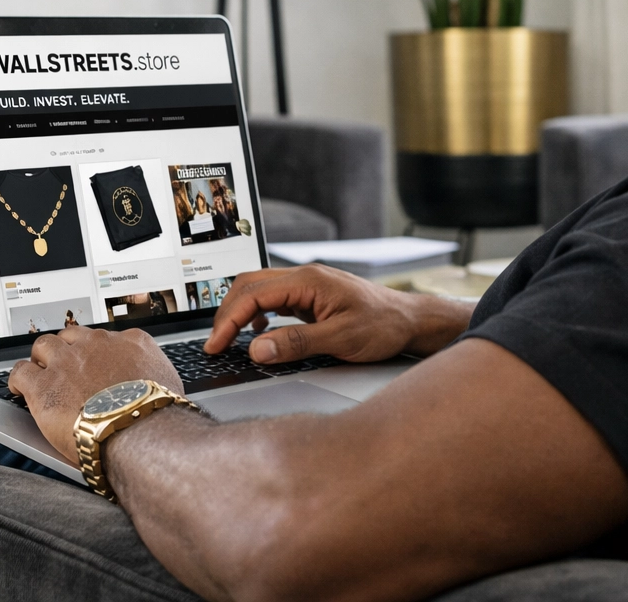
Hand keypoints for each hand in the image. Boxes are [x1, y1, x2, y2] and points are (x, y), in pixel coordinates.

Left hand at [8, 326, 183, 464]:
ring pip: (43, 346)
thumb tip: (157, 382)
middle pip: (72, 335)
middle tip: (64, 366)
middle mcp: (97, 345)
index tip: (94, 362)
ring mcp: (67, 362)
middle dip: (66, 349)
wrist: (139, 431)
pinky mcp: (43, 386)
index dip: (96, 351)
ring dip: (41, 358)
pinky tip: (17, 386)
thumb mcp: (169, 383)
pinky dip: (17, 378)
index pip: (106, 336)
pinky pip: (20, 372)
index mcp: (130, 342)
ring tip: (39, 371)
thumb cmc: (158, 415)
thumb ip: (156, 373)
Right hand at [204, 265, 470, 364]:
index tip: (216, 344)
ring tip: (229, 340)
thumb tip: (257, 349)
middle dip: (226, 313)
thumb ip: (297, 343)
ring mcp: (308, 286)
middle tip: (215, 344)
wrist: (411, 320)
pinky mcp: (312, 297)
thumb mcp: (341, 339)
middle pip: (249, 286)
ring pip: (260, 291)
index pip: (253, 294)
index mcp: (309, 281)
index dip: (228, 320)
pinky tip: (261, 333)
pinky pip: (275, 300)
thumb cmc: (384, 325)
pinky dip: (258, 314)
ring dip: (240, 312)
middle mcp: (305, 278)